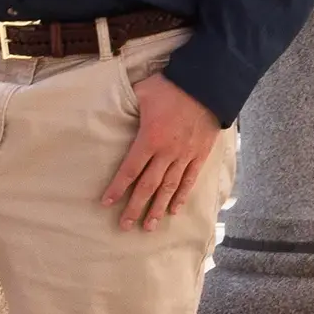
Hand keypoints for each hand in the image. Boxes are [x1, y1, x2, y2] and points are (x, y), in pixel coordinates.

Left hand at [98, 73, 219, 231]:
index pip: (129, 170)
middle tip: (125, 226)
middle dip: (135, 208)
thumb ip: (130, 103)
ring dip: (158, 209)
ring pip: (169, 188)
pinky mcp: (200, 155)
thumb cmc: (172, 86)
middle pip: (147, 186)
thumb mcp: (143, 91)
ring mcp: (184, 156)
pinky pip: (189, 180)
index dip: (117, 189)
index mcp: (149, 139)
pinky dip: (181, 196)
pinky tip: (174, 210)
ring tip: (149, 226)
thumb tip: (114, 102)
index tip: (106, 203)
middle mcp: (166, 153)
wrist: (207, 86)